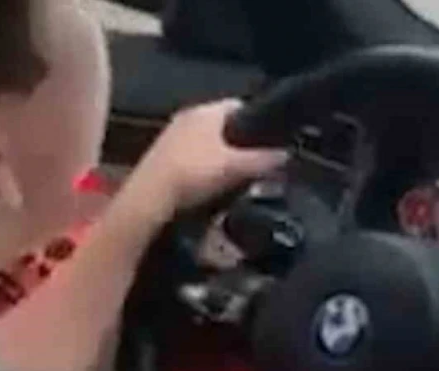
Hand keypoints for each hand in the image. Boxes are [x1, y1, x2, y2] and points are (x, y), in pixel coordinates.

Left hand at [127, 99, 287, 212]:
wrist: (149, 198)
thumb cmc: (194, 173)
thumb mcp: (236, 168)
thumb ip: (265, 159)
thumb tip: (288, 154)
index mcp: (205, 111)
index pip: (240, 105)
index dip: (259, 119)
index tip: (272, 137)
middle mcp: (187, 116)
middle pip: (223, 124)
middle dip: (240, 139)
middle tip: (259, 159)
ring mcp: (171, 136)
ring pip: (207, 140)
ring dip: (221, 153)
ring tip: (238, 174)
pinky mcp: (161, 156)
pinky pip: (193, 154)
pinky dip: (204, 165)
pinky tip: (212, 183)